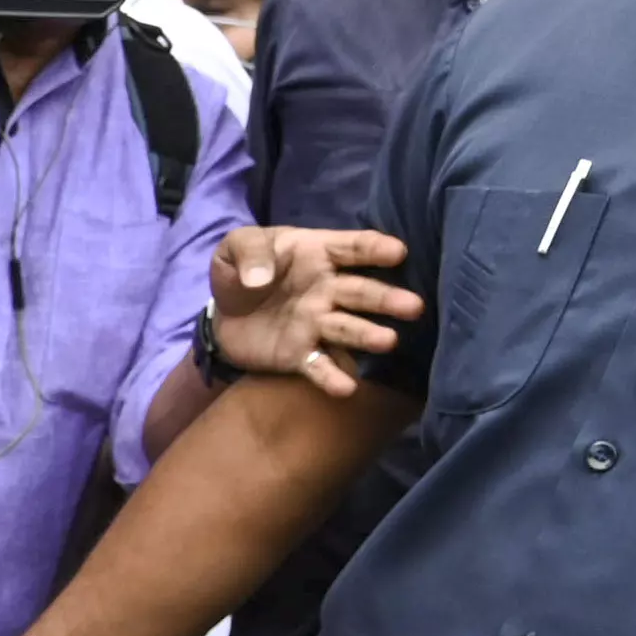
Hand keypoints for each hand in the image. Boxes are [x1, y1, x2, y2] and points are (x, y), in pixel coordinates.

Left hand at [202, 225, 420, 397]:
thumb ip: (248, 252)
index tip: (397, 252)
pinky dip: (331, 376)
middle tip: (413, 306)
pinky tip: (345, 388)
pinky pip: (319, 365)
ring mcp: (317, 323)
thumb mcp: (234, 248)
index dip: (375, 249)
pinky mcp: (301, 354)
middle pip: (361, 291)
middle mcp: (328, 288)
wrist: (222, 315)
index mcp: (318, 253)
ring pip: (348, 328)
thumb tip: (258, 277)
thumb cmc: (240, 271)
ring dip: (368, 335)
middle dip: (387, 298)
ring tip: (389, 342)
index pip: (353, 247)